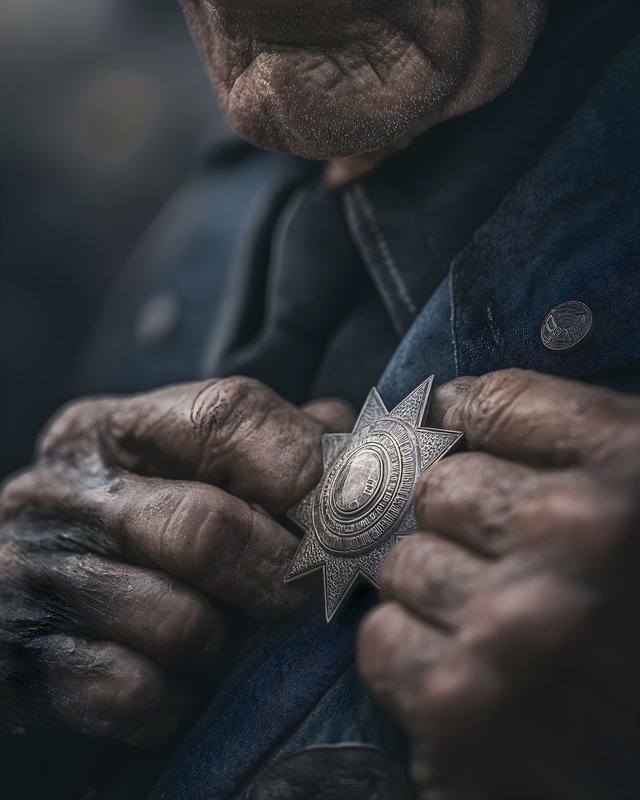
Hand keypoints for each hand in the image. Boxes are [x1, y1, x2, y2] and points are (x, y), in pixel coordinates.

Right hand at [0, 377, 352, 744]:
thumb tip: (356, 443)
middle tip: (300, 591)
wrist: (19, 603)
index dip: (303, 465)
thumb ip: (269, 444)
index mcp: (111, 429)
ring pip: (178, 622)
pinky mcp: (24, 661)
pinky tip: (164, 677)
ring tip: (211, 631)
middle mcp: (61, 490)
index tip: (341, 510)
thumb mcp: (180, 464)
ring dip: (217, 641)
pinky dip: (172, 698)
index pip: (227, 415)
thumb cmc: (130, 529)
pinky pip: (138, 692)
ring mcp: (33, 574)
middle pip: (207, 528)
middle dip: (277, 574)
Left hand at [358, 369, 639, 798]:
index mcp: (635, 468)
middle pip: (436, 485)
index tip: (449, 434)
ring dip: (436, 595)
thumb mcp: (638, 513)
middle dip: (455, 524)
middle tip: (498, 564)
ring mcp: (515, 621)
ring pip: (402, 560)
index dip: (464, 422)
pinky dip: (412, 657)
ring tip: (497, 632)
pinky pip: (382, 637)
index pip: (495, 403)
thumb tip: (449, 406)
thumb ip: (567, 451)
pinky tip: (469, 679)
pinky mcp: (461, 701)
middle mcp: (577, 535)